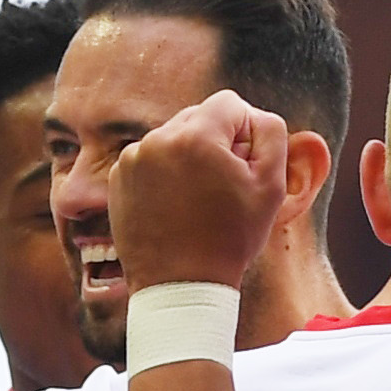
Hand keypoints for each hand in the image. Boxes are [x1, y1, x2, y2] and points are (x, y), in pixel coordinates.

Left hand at [110, 93, 289, 289]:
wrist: (180, 286)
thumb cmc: (230, 240)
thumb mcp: (271, 188)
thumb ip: (271, 135)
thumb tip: (254, 117)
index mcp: (197, 135)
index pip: (230, 104)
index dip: (246, 132)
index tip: (244, 165)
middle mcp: (159, 138)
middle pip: (199, 117)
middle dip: (216, 142)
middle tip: (222, 187)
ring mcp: (134, 158)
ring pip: (174, 138)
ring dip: (189, 157)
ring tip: (197, 200)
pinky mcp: (119, 178)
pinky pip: (150, 159)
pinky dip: (164, 174)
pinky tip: (175, 206)